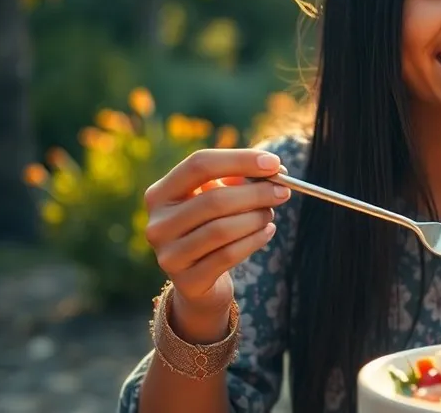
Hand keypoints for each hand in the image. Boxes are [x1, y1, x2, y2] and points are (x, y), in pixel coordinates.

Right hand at [144, 148, 289, 329]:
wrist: (198, 280)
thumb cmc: (210, 227)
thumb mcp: (217, 198)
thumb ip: (241, 179)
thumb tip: (276, 169)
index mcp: (160, 194)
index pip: (199, 165)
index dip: (240, 160)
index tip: (274, 163)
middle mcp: (157, 224)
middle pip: (214, 199)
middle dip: (256, 193)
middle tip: (283, 191)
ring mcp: (169, 255)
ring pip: (222, 229)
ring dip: (256, 218)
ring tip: (270, 213)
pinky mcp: (187, 281)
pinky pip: (228, 255)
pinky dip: (254, 240)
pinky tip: (268, 231)